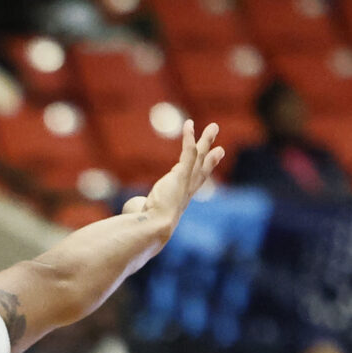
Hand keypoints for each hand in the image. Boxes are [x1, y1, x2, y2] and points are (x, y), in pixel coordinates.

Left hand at [129, 120, 223, 235]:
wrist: (155, 228)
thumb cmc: (145, 228)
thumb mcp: (144, 216)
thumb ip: (139, 209)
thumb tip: (131, 208)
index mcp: (180, 201)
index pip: (192, 185)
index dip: (199, 175)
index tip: (203, 171)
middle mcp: (187, 191)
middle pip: (202, 171)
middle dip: (211, 158)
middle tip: (220, 149)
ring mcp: (186, 182)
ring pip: (199, 157)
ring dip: (206, 141)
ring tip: (214, 127)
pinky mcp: (181, 175)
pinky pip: (188, 152)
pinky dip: (189, 137)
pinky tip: (189, 124)